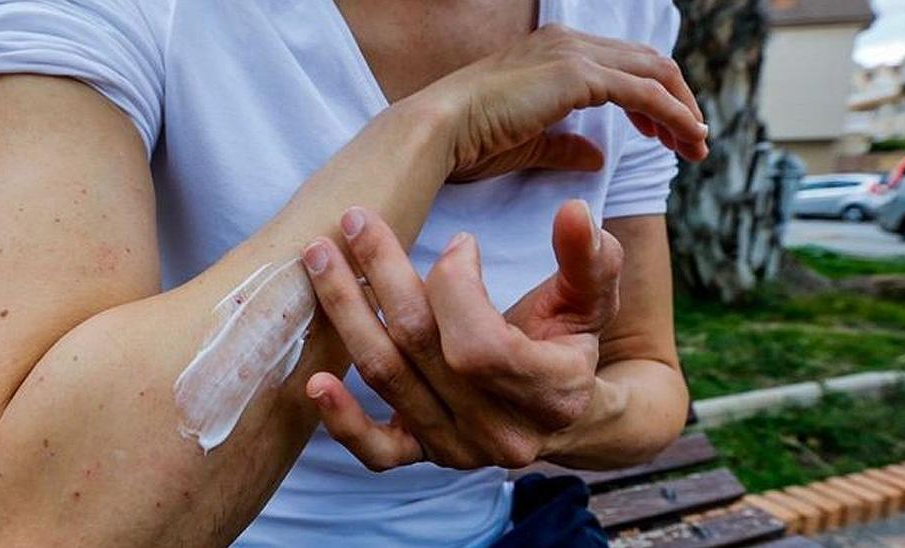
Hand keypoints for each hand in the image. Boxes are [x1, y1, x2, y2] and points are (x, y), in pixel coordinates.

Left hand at [300, 202, 622, 470]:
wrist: (562, 412)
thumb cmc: (568, 342)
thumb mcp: (591, 298)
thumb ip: (588, 257)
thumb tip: (574, 210)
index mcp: (550, 393)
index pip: (480, 344)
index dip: (456, 287)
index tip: (459, 242)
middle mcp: (501, 431)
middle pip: (422, 348)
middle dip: (383, 275)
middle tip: (356, 219)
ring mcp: (458, 449)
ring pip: (388, 378)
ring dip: (347, 313)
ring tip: (319, 258)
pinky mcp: (425, 456)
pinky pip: (376, 451)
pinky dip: (341, 420)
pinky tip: (314, 381)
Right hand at [401, 24, 707, 180]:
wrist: (439, 130)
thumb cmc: (469, 141)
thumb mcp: (528, 143)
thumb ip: (564, 146)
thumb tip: (596, 158)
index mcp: (551, 49)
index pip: (620, 64)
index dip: (651, 98)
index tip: (663, 134)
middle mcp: (566, 41)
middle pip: (647, 62)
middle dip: (677, 102)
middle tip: (693, 142)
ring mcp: (573, 53)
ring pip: (654, 72)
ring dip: (682, 110)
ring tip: (696, 146)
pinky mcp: (578, 76)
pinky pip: (645, 93)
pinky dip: (673, 116)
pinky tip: (686, 140)